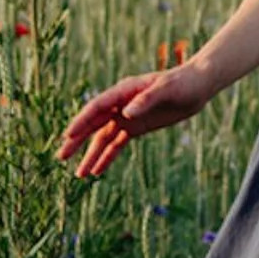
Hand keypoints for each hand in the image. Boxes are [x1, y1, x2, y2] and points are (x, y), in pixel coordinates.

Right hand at [57, 62, 213, 177]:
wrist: (197, 87)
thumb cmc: (182, 83)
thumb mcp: (166, 89)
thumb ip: (146, 100)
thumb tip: (126, 114)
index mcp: (123, 91)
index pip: (97, 108)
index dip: (82, 121)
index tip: (69, 135)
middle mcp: (120, 105)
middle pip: (93, 124)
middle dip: (77, 141)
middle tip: (61, 156)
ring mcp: (127, 117)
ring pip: (103, 138)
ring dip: (90, 155)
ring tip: (78, 174)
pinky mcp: (136, 128)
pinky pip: (117, 144)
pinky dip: (107, 157)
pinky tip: (96, 171)